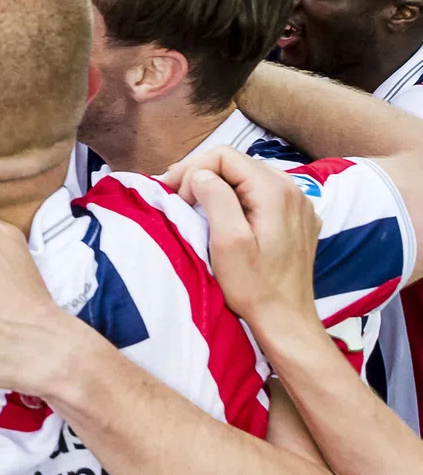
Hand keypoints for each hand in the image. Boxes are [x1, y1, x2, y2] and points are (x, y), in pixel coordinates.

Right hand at [162, 147, 321, 335]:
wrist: (286, 319)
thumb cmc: (253, 285)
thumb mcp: (227, 241)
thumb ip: (216, 198)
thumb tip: (200, 176)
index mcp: (274, 191)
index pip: (224, 156)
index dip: (193, 170)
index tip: (175, 196)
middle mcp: (293, 189)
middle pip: (237, 163)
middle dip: (203, 176)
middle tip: (177, 199)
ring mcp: (300, 204)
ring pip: (249, 177)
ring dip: (219, 187)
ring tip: (196, 208)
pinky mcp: (299, 219)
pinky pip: (264, 195)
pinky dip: (239, 199)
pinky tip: (226, 219)